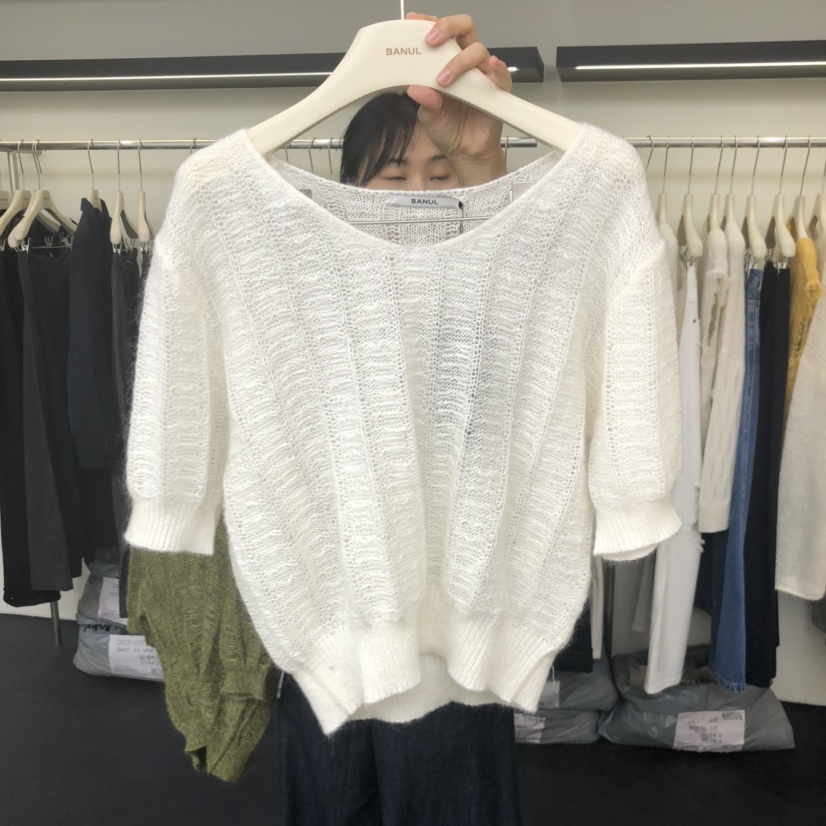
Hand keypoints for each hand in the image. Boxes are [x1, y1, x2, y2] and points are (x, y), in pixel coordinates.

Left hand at [405, 13, 509, 185]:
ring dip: (459, 61)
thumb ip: (424, 101)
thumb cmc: (448, 130)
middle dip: (447, 27)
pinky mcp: (498, 89)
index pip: (440, 34)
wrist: (466, 154)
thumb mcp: (428, 117)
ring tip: (444, 81)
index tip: (412, 22)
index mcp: (446, 63)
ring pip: (477, 50)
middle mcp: (465, 63)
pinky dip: (496, 68)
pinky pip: (501, 73)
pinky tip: (489, 67)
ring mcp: (483, 74)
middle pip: (463, 29)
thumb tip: (415, 89)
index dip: (428, 23)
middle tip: (430, 41)